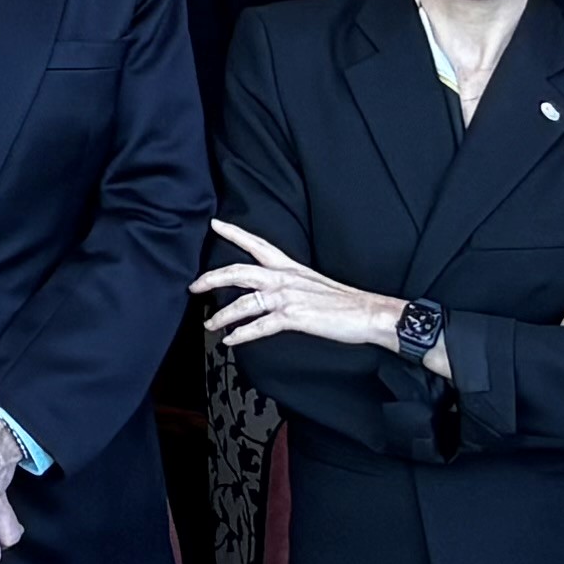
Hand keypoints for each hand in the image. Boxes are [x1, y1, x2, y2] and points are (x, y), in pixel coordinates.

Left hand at [194, 220, 411, 356]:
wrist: (370, 313)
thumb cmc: (345, 302)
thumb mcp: (313, 284)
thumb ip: (291, 283)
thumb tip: (274, 291)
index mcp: (290, 268)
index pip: (257, 245)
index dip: (234, 233)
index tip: (215, 224)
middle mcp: (284, 278)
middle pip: (238, 272)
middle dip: (212, 278)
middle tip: (193, 286)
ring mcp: (288, 297)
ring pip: (244, 302)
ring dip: (222, 315)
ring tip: (209, 324)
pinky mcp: (294, 317)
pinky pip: (260, 326)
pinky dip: (242, 334)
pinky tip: (231, 340)